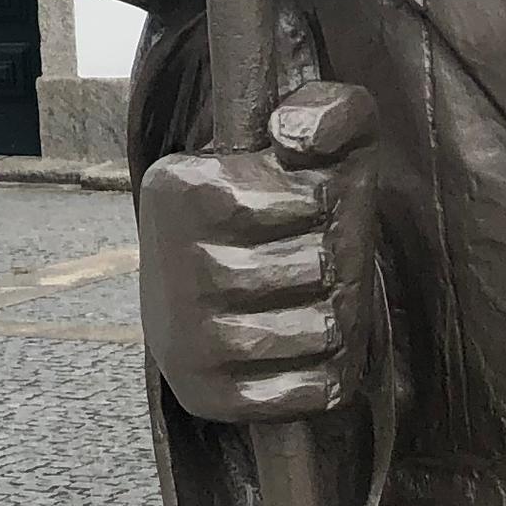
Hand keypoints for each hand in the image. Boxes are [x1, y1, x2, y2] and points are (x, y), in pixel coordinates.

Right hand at [138, 81, 380, 424]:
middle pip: (314, 267)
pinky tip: (306, 351)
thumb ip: (331, 111)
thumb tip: (295, 139)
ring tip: (318, 302)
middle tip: (322, 259)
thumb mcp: (314, 139)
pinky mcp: (202, 395)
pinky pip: (303, 392)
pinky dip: (325, 375)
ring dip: (338, 318)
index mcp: (178, 187)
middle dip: (338, 262)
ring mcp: (181, 337)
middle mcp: (167, 263)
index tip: (312, 204)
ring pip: (316, 331)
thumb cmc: (275, 210)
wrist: (203, 294)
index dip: (329, 203)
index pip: (299, 199)